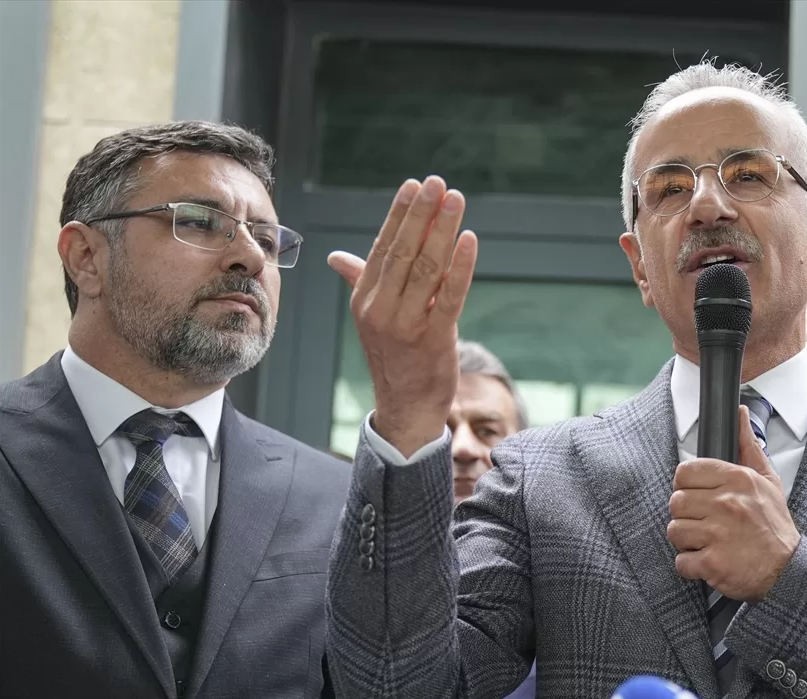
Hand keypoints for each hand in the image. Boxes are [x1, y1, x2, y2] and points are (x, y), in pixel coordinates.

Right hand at [329, 176, 477, 456]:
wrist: (406, 407)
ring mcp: (407, 325)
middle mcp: (381, 309)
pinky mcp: (434, 339)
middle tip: (437, 183)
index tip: (414, 185)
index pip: (383, 247)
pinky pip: (450, 295)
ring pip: (427, 268)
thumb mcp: (374, 318)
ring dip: (443, 230)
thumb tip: (336, 258)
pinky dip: (460, 266)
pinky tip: (469, 240)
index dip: (400, 215)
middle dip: (421, 214)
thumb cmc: (395, 356)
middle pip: (403, 251)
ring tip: (455, 199)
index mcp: (365, 299)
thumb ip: (361, 281)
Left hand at [668, 406, 798, 602]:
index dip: (686, 486)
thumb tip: (740, 414)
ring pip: (674, 530)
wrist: (788, 570)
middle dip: (687, 515)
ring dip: (687, 540)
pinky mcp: (712, 563)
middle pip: (676, 502)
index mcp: (737, 480)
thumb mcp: (768, 481)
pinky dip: (691, 565)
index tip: (696, 496)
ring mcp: (718, 534)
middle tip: (705, 522)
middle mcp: (726, 504)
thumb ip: (748, 446)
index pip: (685, 472)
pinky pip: (681, 561)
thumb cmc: (774, 527)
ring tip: (708, 541)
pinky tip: (709, 560)